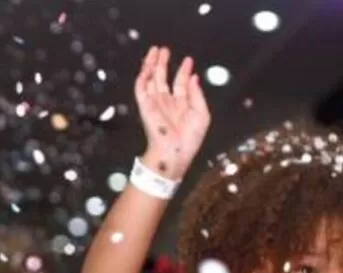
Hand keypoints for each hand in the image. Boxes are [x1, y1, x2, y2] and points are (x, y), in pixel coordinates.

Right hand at [134, 46, 210, 178]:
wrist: (175, 152)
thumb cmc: (190, 138)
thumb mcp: (202, 114)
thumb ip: (197, 95)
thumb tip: (194, 77)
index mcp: (180, 104)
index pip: (180, 84)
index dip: (184, 71)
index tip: (188, 60)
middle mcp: (166, 102)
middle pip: (162, 78)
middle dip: (163, 63)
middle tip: (164, 49)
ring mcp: (154, 103)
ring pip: (150, 80)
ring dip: (151, 65)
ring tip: (155, 51)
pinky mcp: (145, 106)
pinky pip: (140, 89)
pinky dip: (142, 78)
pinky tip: (146, 67)